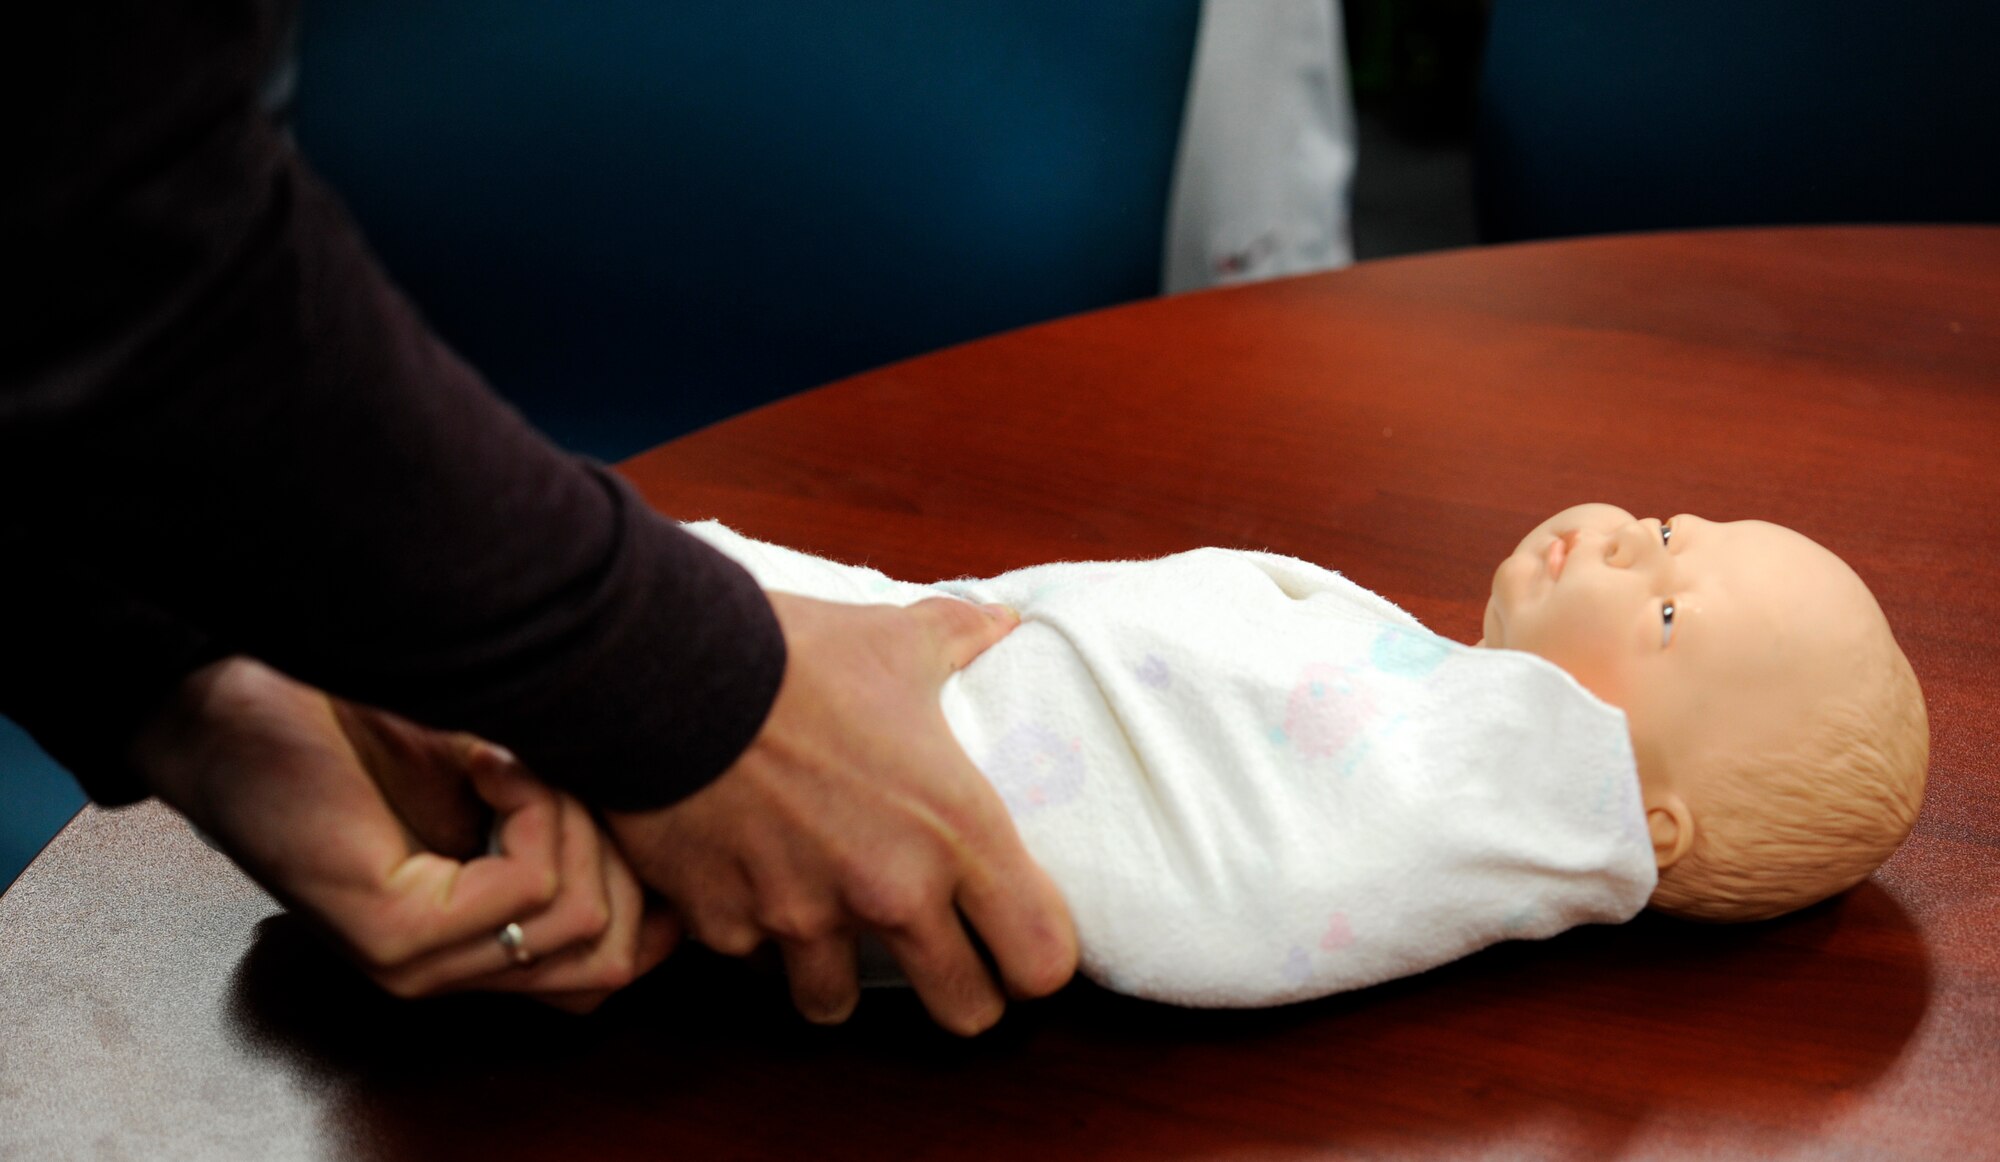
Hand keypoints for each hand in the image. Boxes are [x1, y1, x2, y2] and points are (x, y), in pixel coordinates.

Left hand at [132, 657, 675, 1011]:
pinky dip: (530, 805)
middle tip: (561, 763)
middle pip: (616, 956)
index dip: (652, 882)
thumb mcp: (507, 773)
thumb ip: (579, 812)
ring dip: (571, 817)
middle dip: (620, 847)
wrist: (239, 699)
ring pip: (581, 921)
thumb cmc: (362, 722)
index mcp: (484, 940)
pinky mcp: (392, 941)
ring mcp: (420, 967)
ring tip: (515, 755)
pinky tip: (488, 757)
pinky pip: (526, 889)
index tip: (631, 789)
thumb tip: (693, 813)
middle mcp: (454, 971)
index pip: (619, 961)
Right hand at [607, 593, 1077, 1034]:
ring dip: (837, 973)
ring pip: (838, 1004)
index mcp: (956, 829)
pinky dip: (749, 930)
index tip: (1020, 942)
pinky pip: (750, 955)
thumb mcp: (893, 639)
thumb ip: (958, 637)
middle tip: (941, 959)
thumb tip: (1000, 621)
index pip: (1039, 957)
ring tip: (829, 927)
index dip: (1038, 960)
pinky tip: (743, 882)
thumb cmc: (793, 654)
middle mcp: (890, 891)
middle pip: (964, 1011)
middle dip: (959, 991)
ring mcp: (803, 918)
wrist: (665, 667)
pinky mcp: (725, 926)